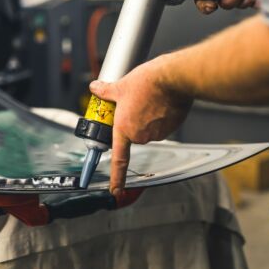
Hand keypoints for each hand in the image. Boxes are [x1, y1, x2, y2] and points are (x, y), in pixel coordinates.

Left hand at [89, 56, 192, 195]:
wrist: (173, 78)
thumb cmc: (147, 83)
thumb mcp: (120, 86)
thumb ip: (106, 91)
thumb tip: (95, 88)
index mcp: (125, 129)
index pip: (119, 159)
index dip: (117, 178)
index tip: (115, 191)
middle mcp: (140, 135)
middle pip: (134, 134)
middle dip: (134, 121)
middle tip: (136, 104)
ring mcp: (158, 133)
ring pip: (150, 128)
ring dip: (148, 118)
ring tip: (150, 100)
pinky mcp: (172, 127)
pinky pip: (163, 125)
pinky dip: (162, 116)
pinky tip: (162, 102)